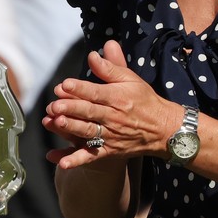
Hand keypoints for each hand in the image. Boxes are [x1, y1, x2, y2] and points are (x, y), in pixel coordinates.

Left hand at [42, 40, 176, 168]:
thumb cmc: (144, 100)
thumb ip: (110, 68)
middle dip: (70, 108)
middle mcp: (114, 117)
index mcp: (118, 98)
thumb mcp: (131, 80)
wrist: (164, 129)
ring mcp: (111, 136)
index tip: (64, 85)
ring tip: (55, 123)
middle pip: (90, 112)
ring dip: (72, 128)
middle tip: (53, 106)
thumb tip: (93, 54)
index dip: (79, 88)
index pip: (96, 92)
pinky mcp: (110, 151)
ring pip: (89, 132)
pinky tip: (62, 163)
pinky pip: (92, 157)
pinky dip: (77, 161)